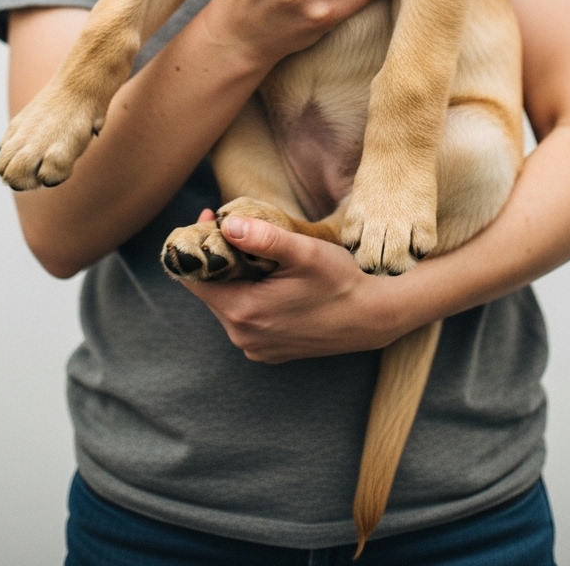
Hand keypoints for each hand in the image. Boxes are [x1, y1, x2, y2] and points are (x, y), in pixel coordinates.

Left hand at [184, 210, 414, 361]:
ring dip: (233, 277)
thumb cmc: (340, 281)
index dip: (197, 246)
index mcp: (244, 312)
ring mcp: (256, 348)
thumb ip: (264, 237)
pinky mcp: (269, 351)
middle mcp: (243, 337)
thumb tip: (229, 224)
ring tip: (249, 248)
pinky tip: (266, 277)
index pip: (197, 279)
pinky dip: (247, 297)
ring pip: (227, 305)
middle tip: (229, 225)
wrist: (372, 318)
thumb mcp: (304, 252)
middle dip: (216, 258)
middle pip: (210, 291)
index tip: (209, 218)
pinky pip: (244, 320)